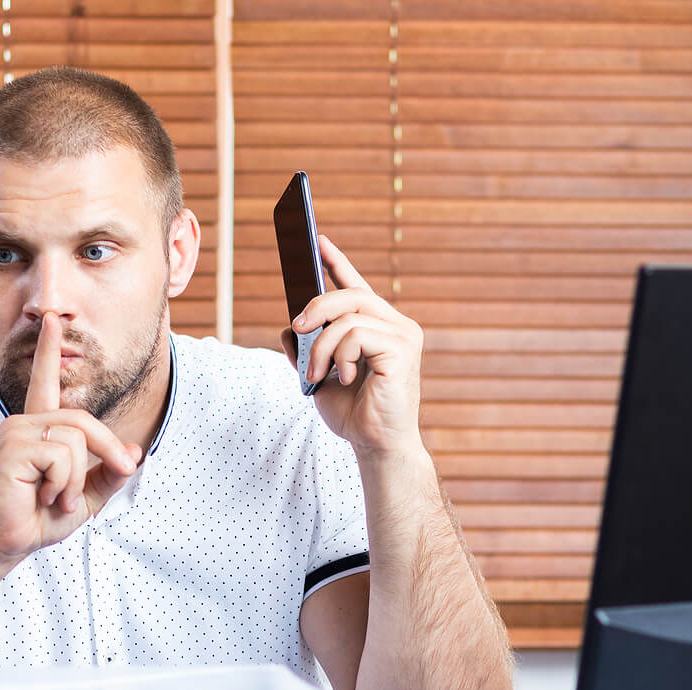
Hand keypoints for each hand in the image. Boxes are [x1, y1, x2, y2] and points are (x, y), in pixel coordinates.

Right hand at [0, 312, 142, 561]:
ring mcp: (16, 432)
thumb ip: (108, 474)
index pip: (45, 383)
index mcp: (39, 429)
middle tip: (119, 475)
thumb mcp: (85, 497)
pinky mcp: (12, 447)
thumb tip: (134, 451)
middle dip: (109, 451)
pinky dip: (63, 483)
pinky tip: (43, 496)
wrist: (4, 542)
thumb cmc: (37, 518)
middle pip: (83, 421)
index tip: (52, 322)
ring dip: (76, 479)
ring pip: (76, 440)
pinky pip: (61, 455)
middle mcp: (25, 423)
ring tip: (56, 498)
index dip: (50, 352)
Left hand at [280, 235, 425, 457]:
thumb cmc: (354, 414)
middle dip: (316, 306)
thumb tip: (288, 328)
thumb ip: (305, 349)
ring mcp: (402, 335)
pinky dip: (339, 355)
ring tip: (317, 373)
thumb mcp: (318, 375)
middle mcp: (395, 325)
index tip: (316, 241)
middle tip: (296, 327)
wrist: (375, 446)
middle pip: (350, 293)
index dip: (337, 262)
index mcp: (377, 328)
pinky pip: (356, 334)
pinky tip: (345, 376)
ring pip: (348, 315)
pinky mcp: (402, 348)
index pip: (356, 286)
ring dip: (321, 345)